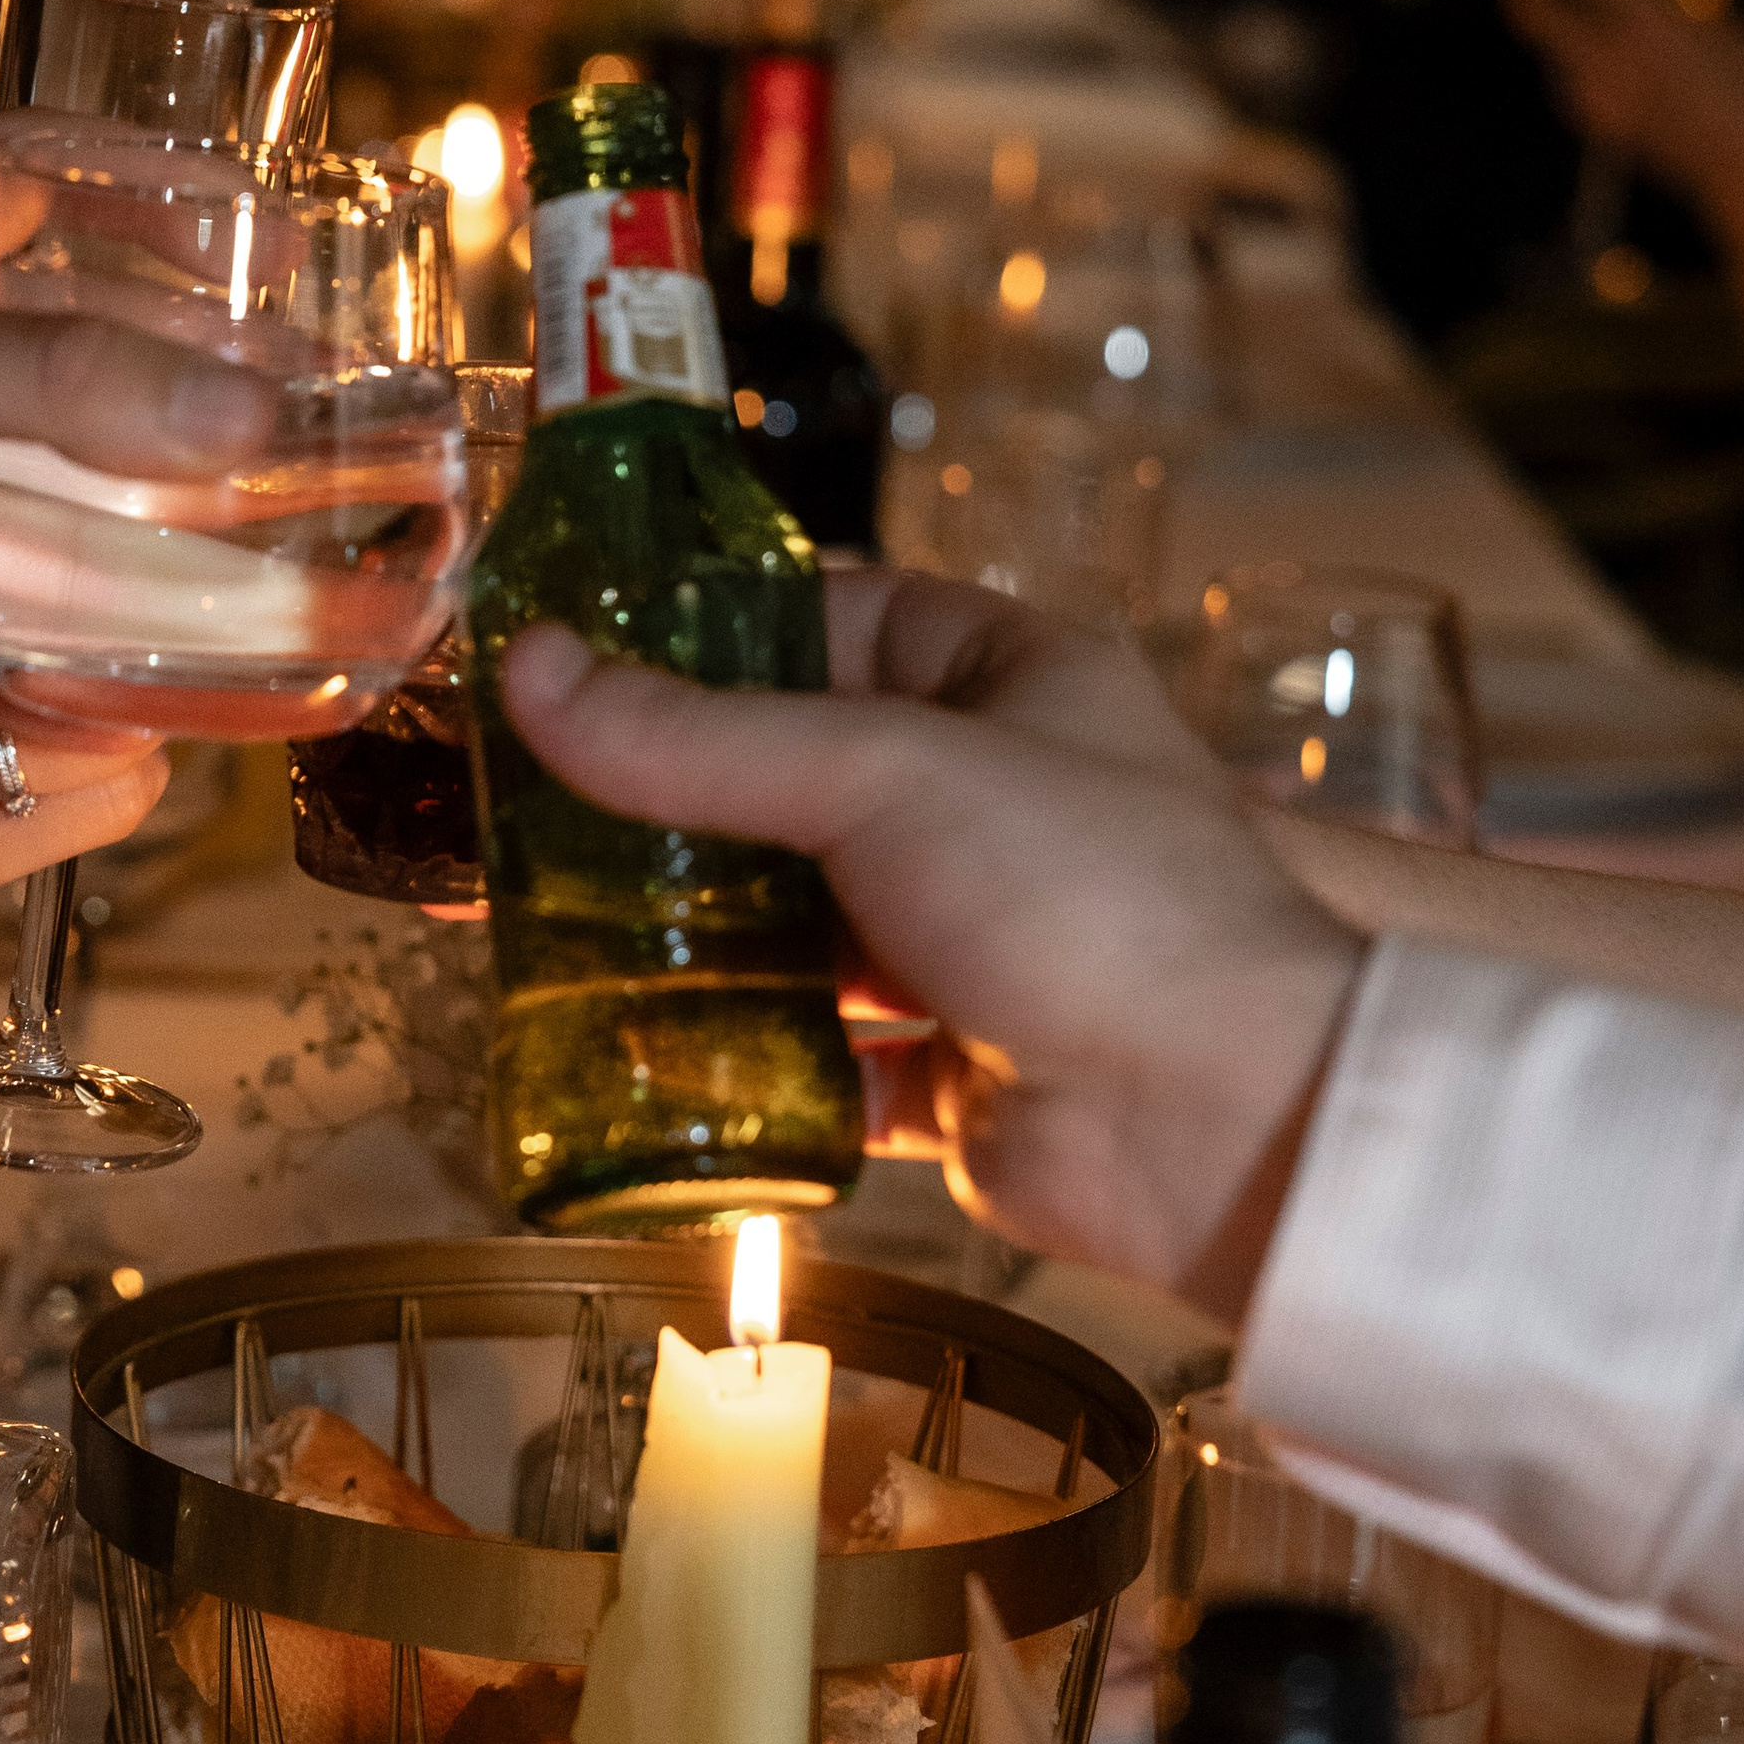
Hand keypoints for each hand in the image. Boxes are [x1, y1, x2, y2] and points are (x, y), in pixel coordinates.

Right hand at [501, 571, 1362, 1307]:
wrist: (1223, 1122)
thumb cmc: (1092, 898)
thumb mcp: (883, 775)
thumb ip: (700, 738)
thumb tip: (533, 670)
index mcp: (1012, 683)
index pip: (840, 621)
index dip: (712, 632)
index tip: (576, 655)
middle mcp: (995, 803)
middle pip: (797, 781)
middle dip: (670, 803)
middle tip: (520, 809)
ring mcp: (974, 941)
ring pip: (798, 924)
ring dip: (692, 936)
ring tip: (544, 931)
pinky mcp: (955, 1072)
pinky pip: (822, 1062)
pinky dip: (743, 1066)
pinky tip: (640, 1058)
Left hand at [1503, 0, 1743, 238]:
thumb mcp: (1728, 25)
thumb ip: (1679, 0)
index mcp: (1646, 28)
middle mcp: (1609, 63)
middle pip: (1536, 14)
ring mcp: (1597, 97)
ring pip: (1554, 47)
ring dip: (1559, 23)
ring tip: (1578, 5)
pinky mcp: (1597, 122)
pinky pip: (1575, 77)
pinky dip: (1582, 57)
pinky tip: (1613, 56)